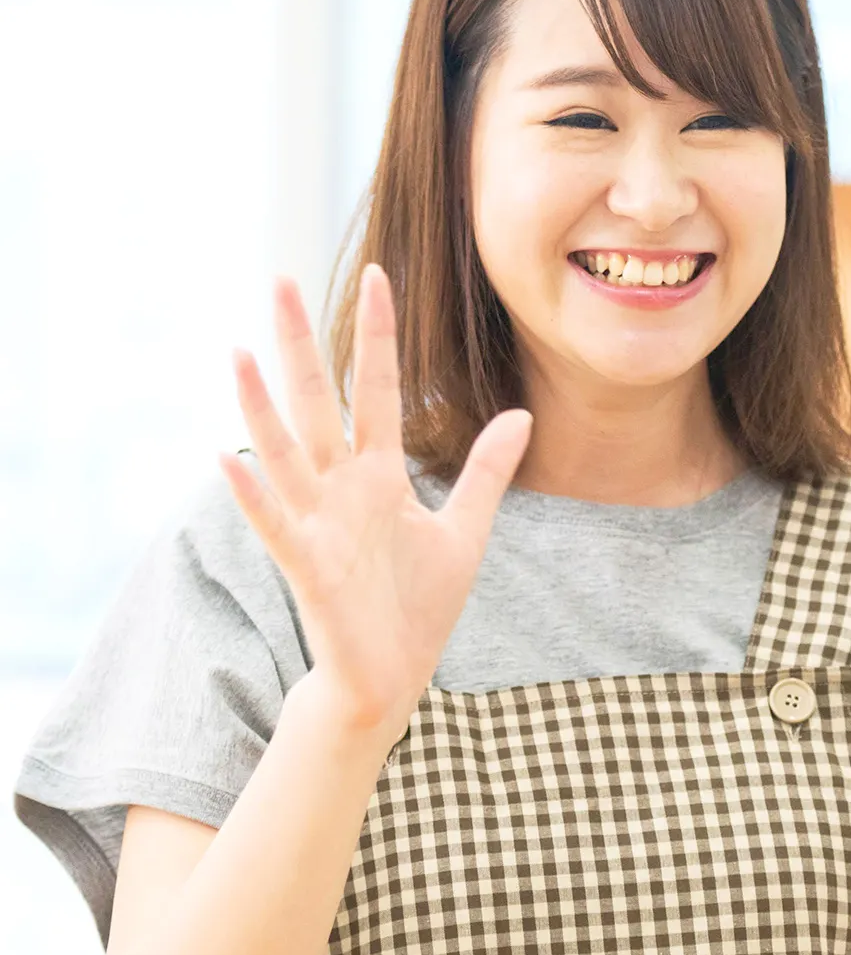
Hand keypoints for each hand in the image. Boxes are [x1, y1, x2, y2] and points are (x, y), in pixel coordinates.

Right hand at [219, 266, 531, 741]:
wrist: (391, 677)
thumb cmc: (419, 604)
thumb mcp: (466, 529)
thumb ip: (486, 470)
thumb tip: (522, 415)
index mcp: (380, 475)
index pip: (379, 389)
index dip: (379, 335)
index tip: (377, 276)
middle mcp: (343, 489)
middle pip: (320, 402)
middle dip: (301, 344)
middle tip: (278, 278)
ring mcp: (321, 524)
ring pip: (286, 453)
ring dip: (262, 406)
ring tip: (240, 352)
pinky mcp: (308, 567)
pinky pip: (275, 524)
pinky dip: (251, 494)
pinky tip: (224, 459)